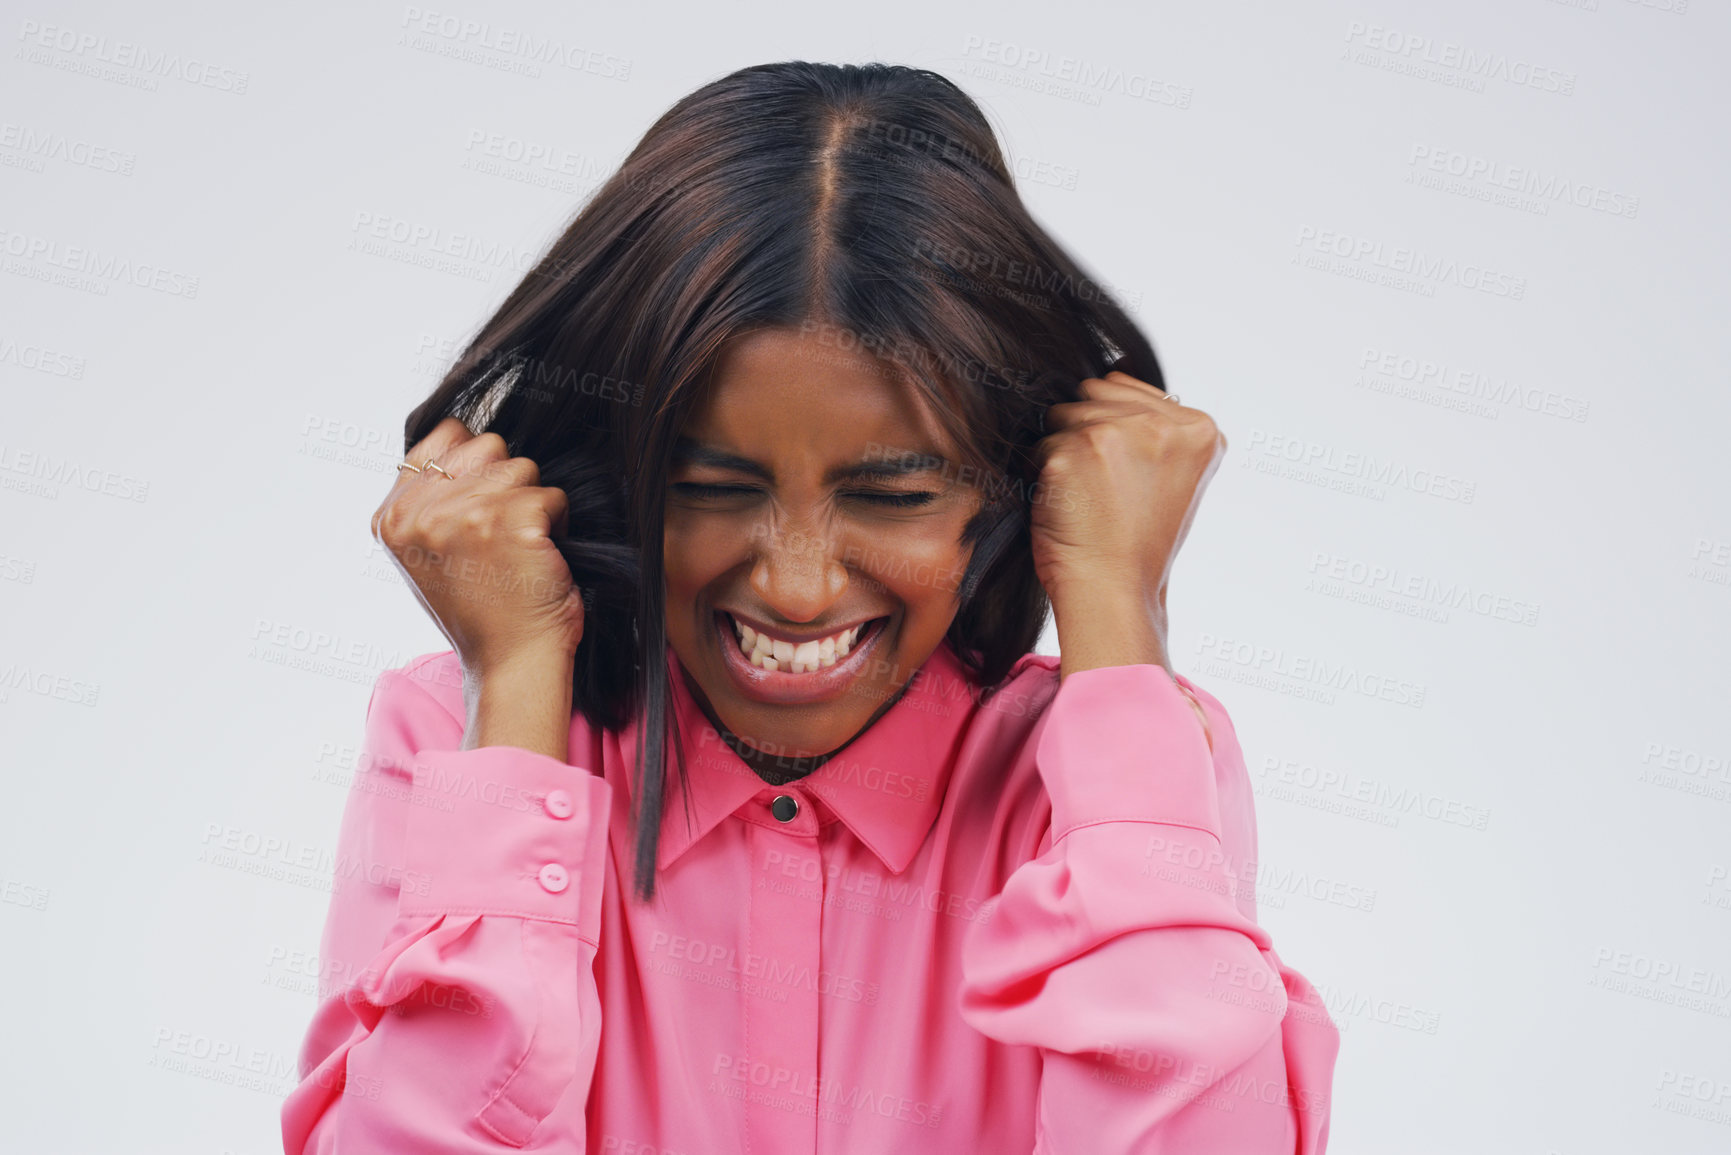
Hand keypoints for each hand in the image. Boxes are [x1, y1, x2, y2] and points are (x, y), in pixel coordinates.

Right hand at [371, 417, 584, 677]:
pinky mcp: (510, 520)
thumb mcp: (429, 553)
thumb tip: (462, 437)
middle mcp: (420, 512)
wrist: (509, 663)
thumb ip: (431, 499)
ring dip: (532, 505)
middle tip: (501, 537)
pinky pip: (552, 495)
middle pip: (486, 446)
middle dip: (505, 483)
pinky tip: (539, 558)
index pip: (444, 436)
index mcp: (393, 517)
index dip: (476, 464)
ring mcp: (463, 513)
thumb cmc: (481, 609)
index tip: (482, 509)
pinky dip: (558, 524)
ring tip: (519, 550)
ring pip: (522, 467)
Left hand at [1031, 371, 1225, 685]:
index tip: (1123, 476)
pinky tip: (1068, 504)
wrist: (1113, 592)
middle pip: (1095, 392)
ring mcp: (1121, 433)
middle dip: (1088, 433)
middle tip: (1105, 490)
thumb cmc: (1134, 542)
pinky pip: (1040, 444)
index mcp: (1201, 430)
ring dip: (1063, 451)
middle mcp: (1166, 424)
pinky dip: (1043, 474)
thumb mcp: (1169, 475)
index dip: (1113, 429)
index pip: (1128, 387)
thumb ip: (1154, 425)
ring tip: (1088, 497)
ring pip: (1064, 413)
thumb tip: (1110, 372)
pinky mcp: (1077, 449)